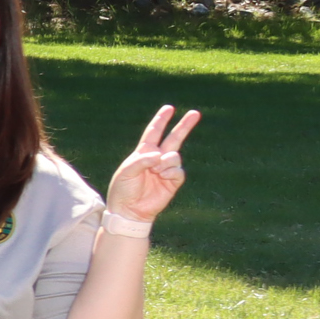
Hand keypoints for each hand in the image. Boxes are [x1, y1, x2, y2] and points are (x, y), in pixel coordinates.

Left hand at [105, 104, 199, 224]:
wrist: (129, 210)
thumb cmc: (123, 189)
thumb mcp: (126, 172)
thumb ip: (141, 161)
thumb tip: (160, 156)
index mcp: (143, 152)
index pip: (153, 132)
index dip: (161, 120)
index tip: (169, 108)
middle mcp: (157, 158)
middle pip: (173, 138)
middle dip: (184, 126)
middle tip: (195, 113)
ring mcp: (166, 169)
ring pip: (175, 156)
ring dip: (166, 162)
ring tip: (156, 172)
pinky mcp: (173, 181)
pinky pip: (178, 171)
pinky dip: (171, 172)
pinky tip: (162, 177)